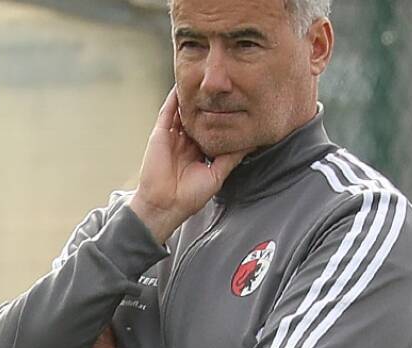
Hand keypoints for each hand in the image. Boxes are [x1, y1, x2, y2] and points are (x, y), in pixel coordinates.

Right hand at [128, 88, 247, 244]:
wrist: (166, 204)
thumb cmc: (190, 196)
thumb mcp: (217, 174)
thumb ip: (231, 157)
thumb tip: (250, 142)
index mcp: (198, 151)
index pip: (211, 128)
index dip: (221, 116)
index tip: (236, 103)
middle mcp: (185, 141)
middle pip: (198, 116)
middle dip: (208, 102)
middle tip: (221, 86)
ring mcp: (172, 136)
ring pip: (183, 110)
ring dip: (191, 96)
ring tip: (202, 79)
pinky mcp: (160, 133)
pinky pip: (168, 111)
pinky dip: (174, 97)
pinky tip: (182, 84)